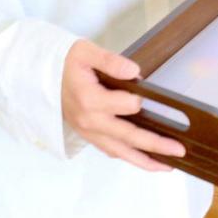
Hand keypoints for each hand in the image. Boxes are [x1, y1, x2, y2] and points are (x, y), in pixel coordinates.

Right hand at [61, 39, 184, 170]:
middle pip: (129, 137)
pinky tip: (145, 160)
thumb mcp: (86, 52)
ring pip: (121, 151)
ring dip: (145, 160)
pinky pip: (111, 151)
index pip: (128, 106)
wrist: (38, 76)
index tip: (145, 93)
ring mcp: (89, 131)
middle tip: (179, 150)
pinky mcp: (88, 135)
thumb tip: (134, 71)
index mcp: (91, 100)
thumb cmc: (65, 62)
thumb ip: (111, 61)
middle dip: (156, 145)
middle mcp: (90, 121)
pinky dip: (129, 158)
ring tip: (168, 165)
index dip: (141, 100)